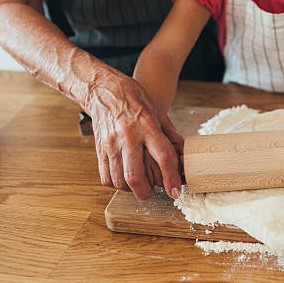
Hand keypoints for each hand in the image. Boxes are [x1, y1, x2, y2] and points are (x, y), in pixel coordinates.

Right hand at [85, 74, 183, 199]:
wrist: (104, 89)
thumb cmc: (134, 99)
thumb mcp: (159, 112)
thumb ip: (171, 135)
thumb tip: (184, 154)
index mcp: (147, 126)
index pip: (163, 156)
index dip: (171, 177)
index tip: (175, 191)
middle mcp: (128, 137)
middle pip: (135, 175)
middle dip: (147, 192)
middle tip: (155, 193)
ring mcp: (111, 144)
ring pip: (119, 180)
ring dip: (132, 190)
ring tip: (142, 186)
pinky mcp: (99, 150)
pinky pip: (106, 177)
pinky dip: (117, 185)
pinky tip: (126, 180)